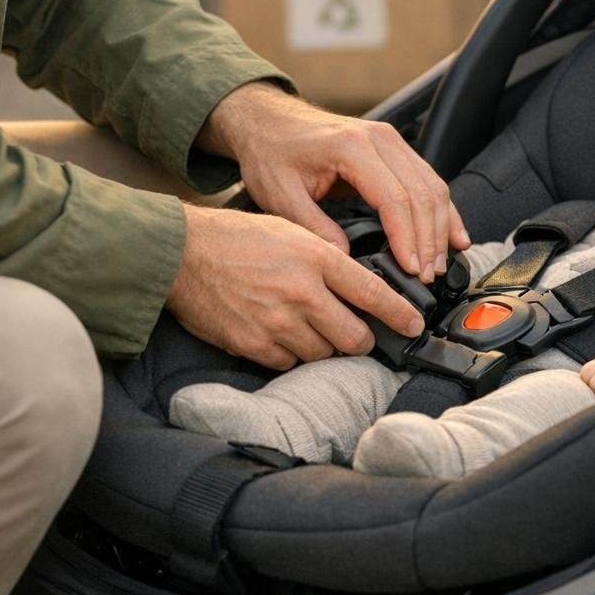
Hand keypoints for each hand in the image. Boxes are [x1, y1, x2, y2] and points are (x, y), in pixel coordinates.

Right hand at [166, 204, 424, 369]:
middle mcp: (302, 292)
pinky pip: (289, 363)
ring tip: (307, 327)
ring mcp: (278, 322)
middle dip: (360, 340)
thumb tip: (360, 285)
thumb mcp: (291, 230)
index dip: (401, 315)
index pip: (374, 294)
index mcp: (316, 258)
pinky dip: (291, 354)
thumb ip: (327, 257)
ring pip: (323, 354)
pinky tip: (280, 334)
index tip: (414, 327)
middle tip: (356, 333)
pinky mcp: (254, 344)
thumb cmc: (236, 238)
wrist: (181, 253)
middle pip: (354, 337)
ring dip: (323, 347)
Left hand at [197, 82, 469, 282]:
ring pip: (433, 187)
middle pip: (421, 194)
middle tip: (426, 276)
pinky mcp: (396, 148)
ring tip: (437, 265)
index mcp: (351, 147)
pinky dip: (445, 211)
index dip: (406, 238)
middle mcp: (379, 139)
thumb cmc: (271, 152)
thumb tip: (347, 261)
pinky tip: (455, 237)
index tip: (410, 269)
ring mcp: (391, 141)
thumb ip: (315, 228)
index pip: (394, 198)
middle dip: (428, 240)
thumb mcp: (280, 195)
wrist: (267, 120)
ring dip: (440, 229)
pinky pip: (430, 180)